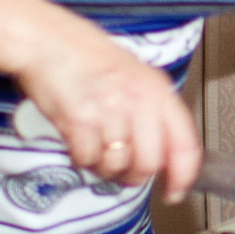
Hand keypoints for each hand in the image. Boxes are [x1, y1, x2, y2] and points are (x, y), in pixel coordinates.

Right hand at [13, 23, 201, 199]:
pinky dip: (82, 158)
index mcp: (159, 91)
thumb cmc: (91, 59)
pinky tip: (79, 140)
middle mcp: (139, 101)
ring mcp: (110, 111)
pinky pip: (87, 159)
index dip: (183, 175)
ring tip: (96, 147)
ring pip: (117, 165)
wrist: (49, 42)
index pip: (185, 143)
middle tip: (123, 171)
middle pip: (149, 163)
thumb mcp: (138, 77)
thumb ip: (154, 112)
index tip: (175, 192)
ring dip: (105, 166)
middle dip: (135, 175)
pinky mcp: (80, 121)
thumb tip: (164, 154)